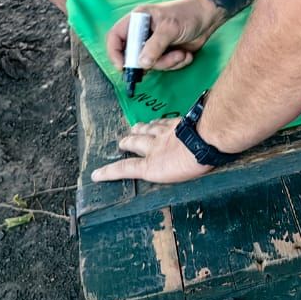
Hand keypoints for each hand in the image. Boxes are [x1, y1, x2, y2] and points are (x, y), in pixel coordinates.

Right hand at [90, 119, 210, 183]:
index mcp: (152, 166)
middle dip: (127, 143)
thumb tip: (169, 173)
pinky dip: (157, 121)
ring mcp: (165, 133)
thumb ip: (169, 174)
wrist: (204, 139)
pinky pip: (162, 121)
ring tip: (134, 128)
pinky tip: (156, 120)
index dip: (110, 172)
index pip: (126, 169)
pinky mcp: (176, 123)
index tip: (96, 174)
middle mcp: (154, 148)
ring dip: (139, 129)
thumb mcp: (179, 179)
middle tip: (121, 143)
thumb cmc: (195, 165)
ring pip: (147, 129)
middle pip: (135, 143)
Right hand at [104, 0, 225, 70]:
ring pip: (150, 64)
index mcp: (138, 20)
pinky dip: (176, 63)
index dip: (114, 52)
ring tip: (181, 53)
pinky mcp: (165, 53)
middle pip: (133, 56)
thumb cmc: (188, 14)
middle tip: (162, 61)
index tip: (123, 66)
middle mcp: (143, 33)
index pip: (115, 37)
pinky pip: (164, 66)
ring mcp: (154, 44)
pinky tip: (185, 54)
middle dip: (149, 62)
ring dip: (168, 63)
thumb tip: (142, 63)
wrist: (209, 17)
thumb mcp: (170, 28)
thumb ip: (155, 46)